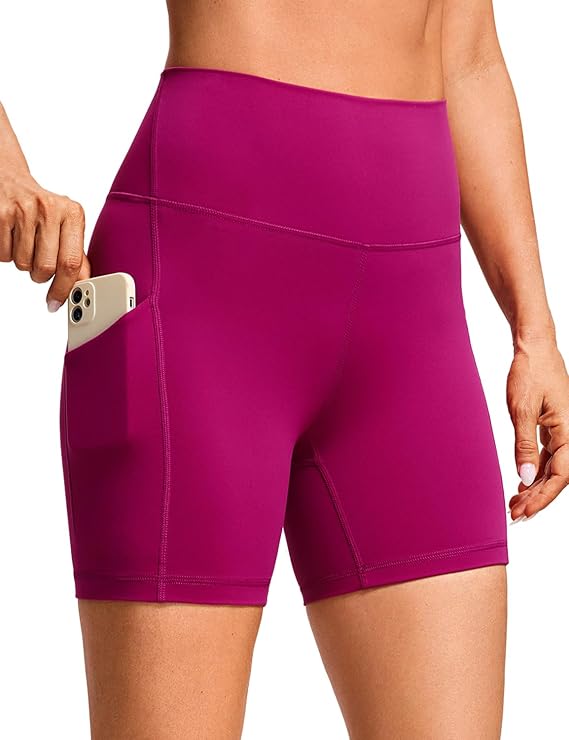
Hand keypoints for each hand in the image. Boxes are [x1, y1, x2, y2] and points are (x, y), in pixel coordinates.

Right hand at [0, 169, 89, 309]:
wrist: (9, 180)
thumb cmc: (41, 208)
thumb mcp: (66, 226)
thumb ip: (76, 255)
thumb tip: (82, 284)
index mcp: (72, 213)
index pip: (71, 262)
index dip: (64, 288)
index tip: (58, 301)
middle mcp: (49, 209)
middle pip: (46, 267)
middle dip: (41, 276)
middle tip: (39, 266)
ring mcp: (22, 211)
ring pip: (24, 264)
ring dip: (24, 263)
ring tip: (25, 244)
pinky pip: (4, 255)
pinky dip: (6, 254)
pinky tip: (11, 237)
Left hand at [506, 336, 568, 520]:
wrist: (534, 348)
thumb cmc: (530, 372)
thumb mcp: (521, 409)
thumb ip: (523, 445)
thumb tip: (524, 477)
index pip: (560, 475)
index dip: (542, 497)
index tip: (523, 511)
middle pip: (559, 476)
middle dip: (537, 497)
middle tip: (514, 514)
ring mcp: (564, 430)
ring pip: (553, 468)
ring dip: (535, 486)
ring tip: (515, 503)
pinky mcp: (555, 426)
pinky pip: (549, 456)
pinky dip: (535, 470)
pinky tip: (523, 482)